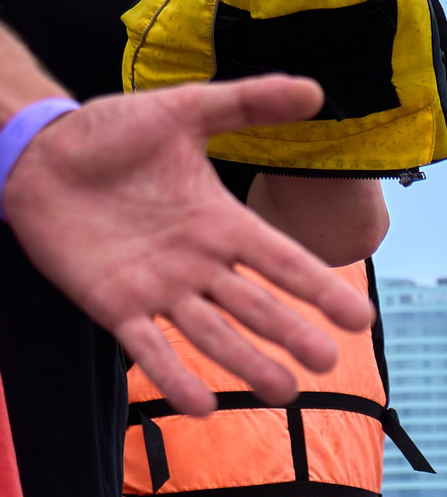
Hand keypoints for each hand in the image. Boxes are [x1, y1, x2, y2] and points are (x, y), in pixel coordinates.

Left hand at [3, 77, 372, 413]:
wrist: (37, 150)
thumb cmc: (108, 132)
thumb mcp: (182, 111)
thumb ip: (247, 104)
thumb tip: (316, 91)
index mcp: (222, 224)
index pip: (283, 262)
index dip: (320, 289)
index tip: (359, 319)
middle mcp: (199, 264)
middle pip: (255, 305)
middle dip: (290, 334)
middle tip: (325, 360)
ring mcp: (158, 288)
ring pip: (212, 333)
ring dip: (246, 365)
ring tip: (281, 392)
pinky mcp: (113, 304)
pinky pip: (149, 346)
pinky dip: (174, 375)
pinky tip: (203, 405)